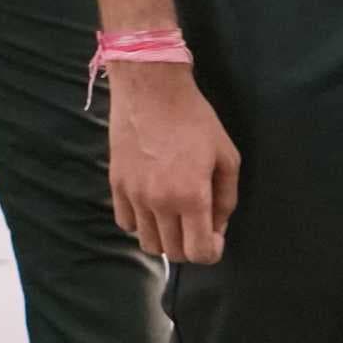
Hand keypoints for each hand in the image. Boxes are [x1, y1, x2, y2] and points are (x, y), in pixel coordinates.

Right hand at [107, 63, 238, 263]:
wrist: (150, 89)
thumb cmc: (194, 120)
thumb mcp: (227, 157)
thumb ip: (226, 199)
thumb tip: (217, 227)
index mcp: (191, 197)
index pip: (199, 252)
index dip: (212, 251)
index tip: (215, 234)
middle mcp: (159, 202)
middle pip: (174, 253)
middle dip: (190, 245)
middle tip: (197, 223)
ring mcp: (133, 194)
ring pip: (147, 243)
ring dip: (165, 238)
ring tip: (173, 217)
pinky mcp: (115, 183)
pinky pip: (125, 223)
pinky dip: (140, 223)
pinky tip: (151, 206)